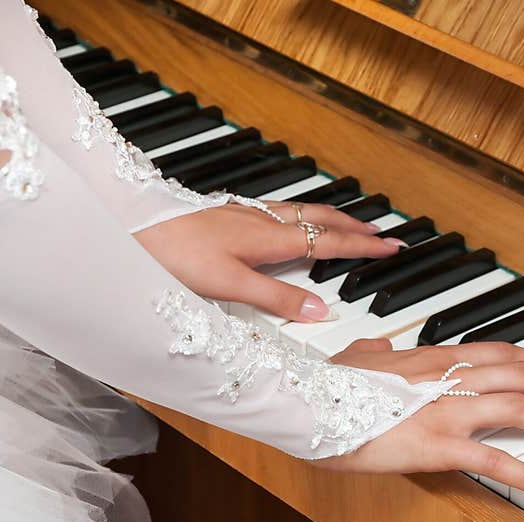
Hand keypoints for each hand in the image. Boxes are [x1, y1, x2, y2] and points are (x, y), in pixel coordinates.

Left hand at [133, 201, 403, 321]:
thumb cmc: (174, 256)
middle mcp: (261, 219)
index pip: (328, 241)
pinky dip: (304, 216)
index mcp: (268, 236)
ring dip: (332, 218)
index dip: (362, 246)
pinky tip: (294, 222)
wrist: (130, 232)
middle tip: (383, 232)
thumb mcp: (230, 285)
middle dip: (355, 226)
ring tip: (351, 224)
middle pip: (321, 218)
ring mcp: (245, 213)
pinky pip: (281, 210)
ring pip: (301, 211)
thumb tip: (321, 310)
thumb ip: (277, 298)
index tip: (392, 246)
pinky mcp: (229, 214)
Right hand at [324, 339, 523, 497]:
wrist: (309, 401)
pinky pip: (493, 459)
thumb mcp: (355, 357)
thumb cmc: (327, 381)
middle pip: (520, 372)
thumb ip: (375, 350)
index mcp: (432, 357)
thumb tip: (380, 346)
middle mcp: (447, 377)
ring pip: (516, 406)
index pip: (499, 351)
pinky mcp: (437, 444)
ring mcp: (445, 409)